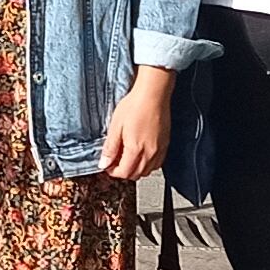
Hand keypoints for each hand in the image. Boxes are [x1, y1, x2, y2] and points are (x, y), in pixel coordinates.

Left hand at [96, 64, 174, 183]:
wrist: (153, 94)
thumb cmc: (135, 106)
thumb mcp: (116, 126)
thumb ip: (110, 148)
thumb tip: (104, 163)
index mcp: (136, 150)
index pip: (124, 173)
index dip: (113, 171)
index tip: (107, 165)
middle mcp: (150, 153)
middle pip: (136, 175)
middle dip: (123, 171)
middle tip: (115, 161)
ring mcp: (160, 150)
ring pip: (147, 171)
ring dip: (136, 168)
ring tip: (127, 156)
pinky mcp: (165, 144)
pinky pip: (157, 163)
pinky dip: (147, 164)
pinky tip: (141, 153)